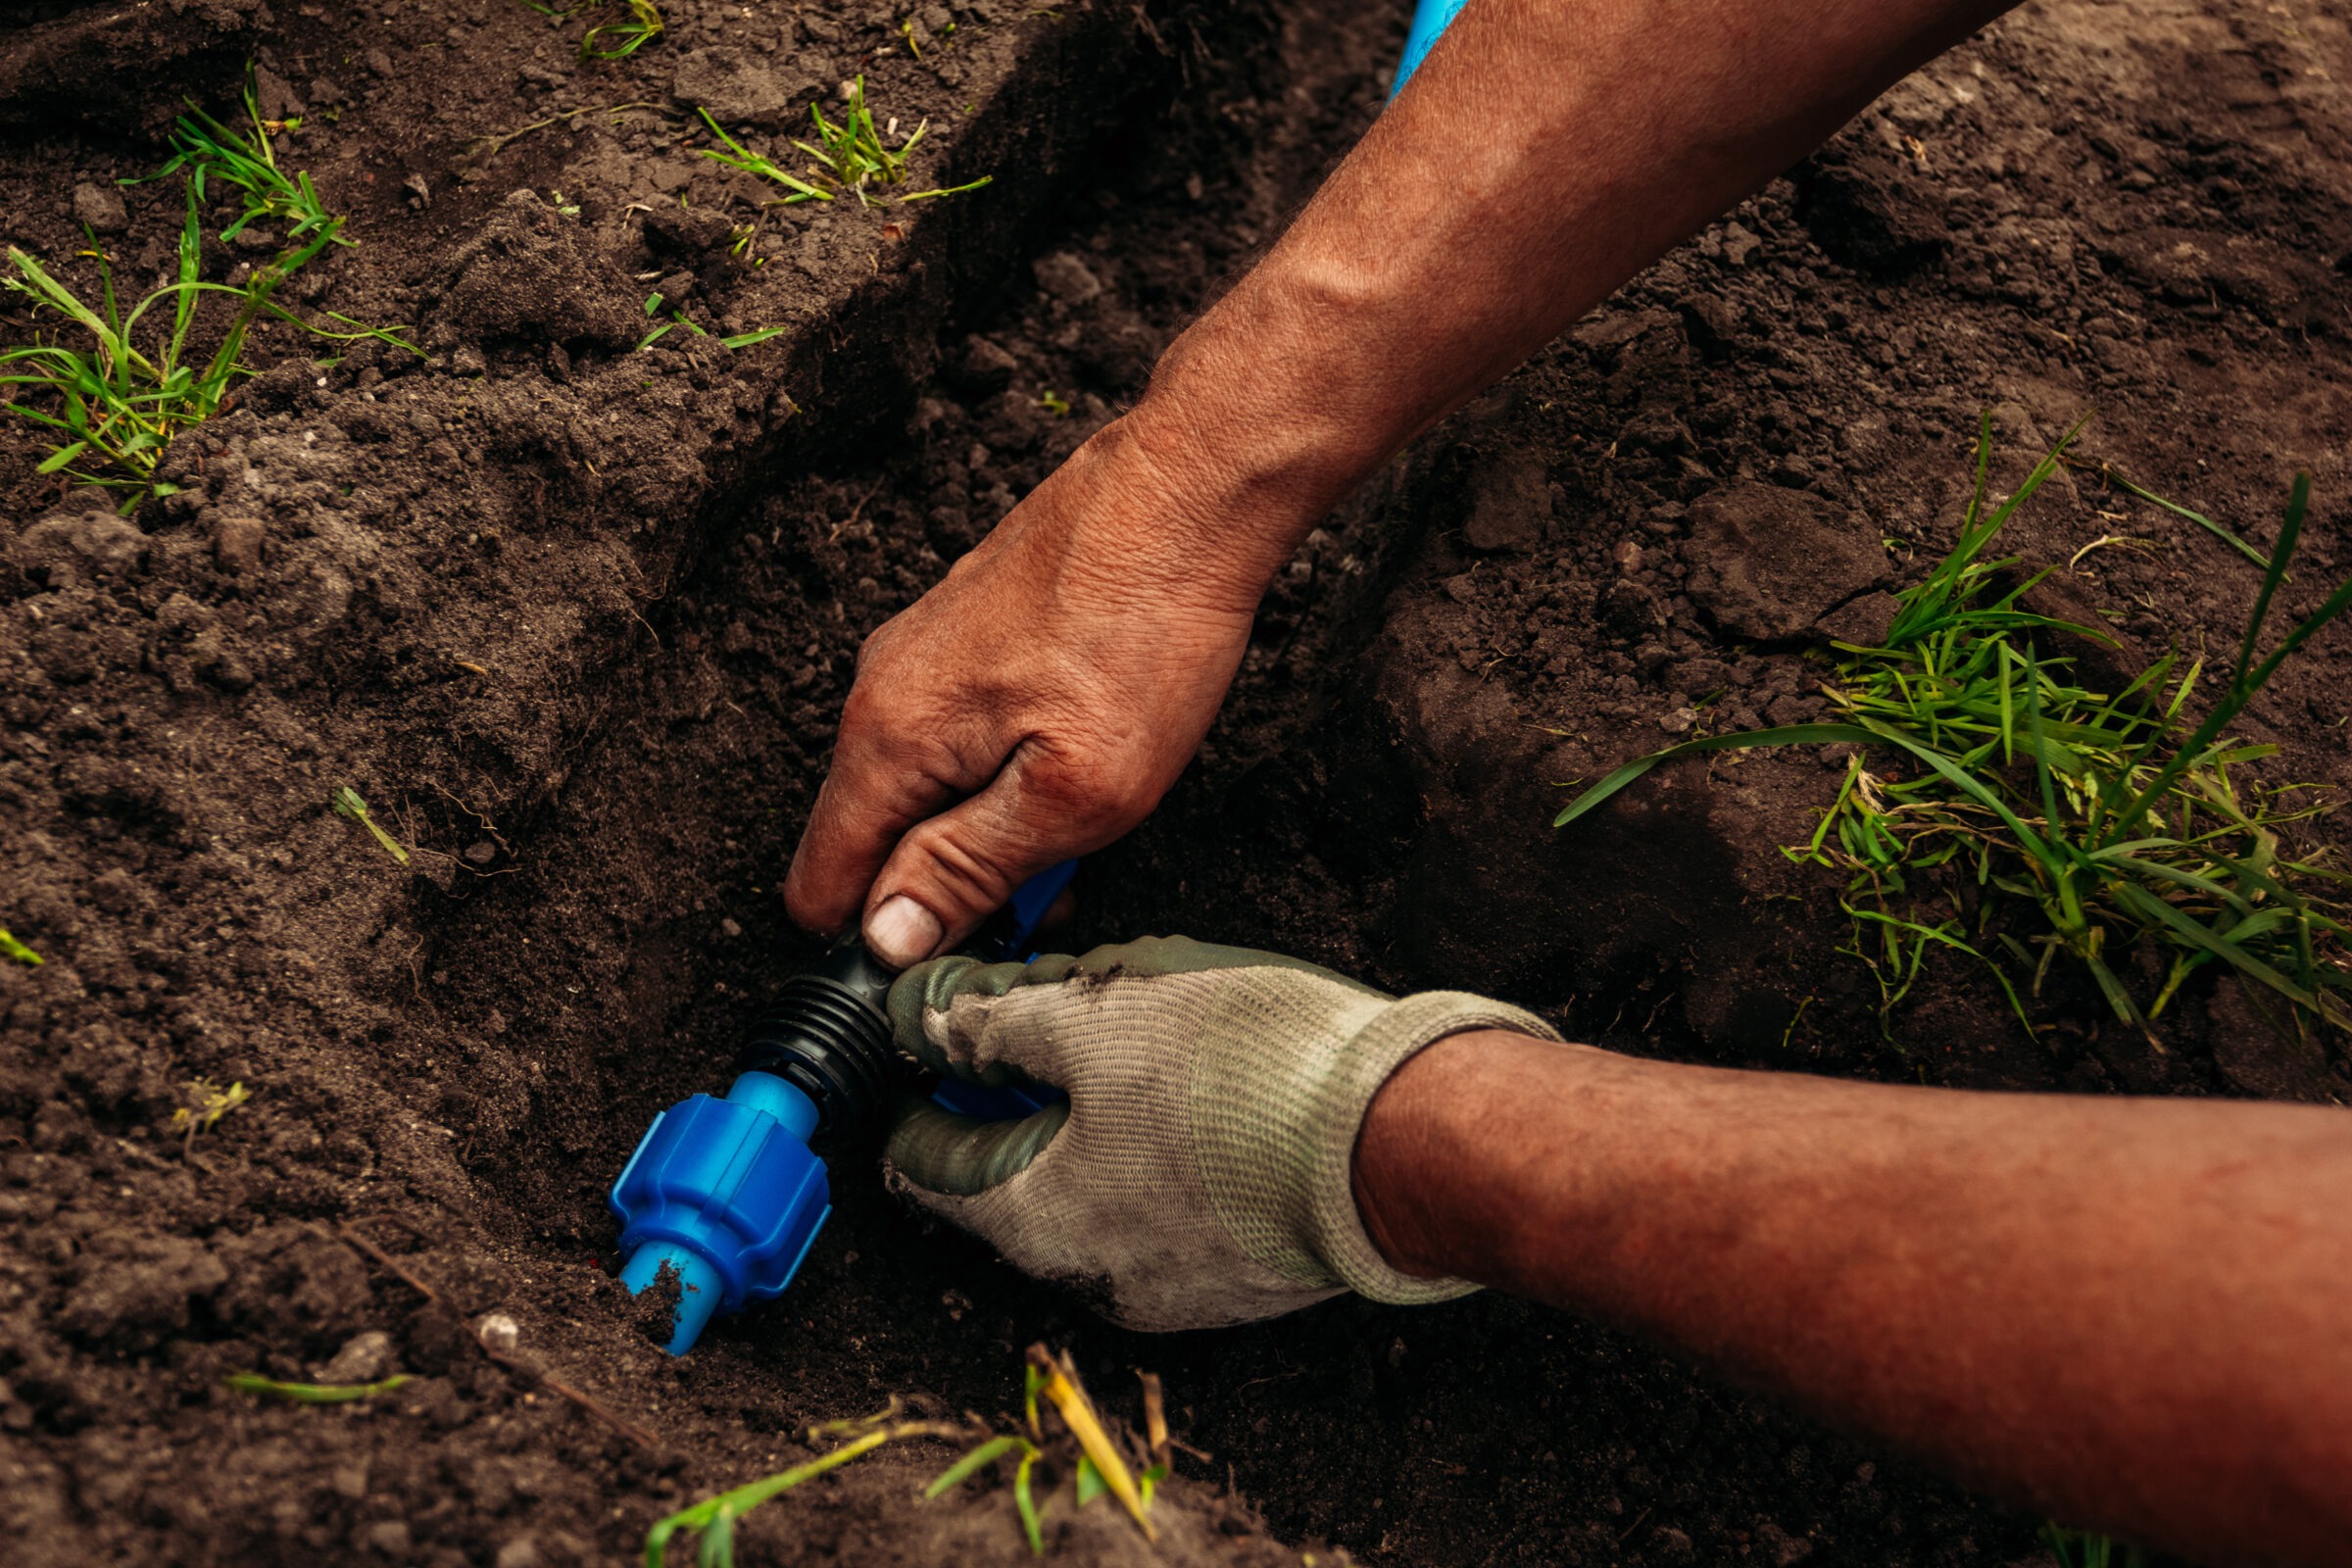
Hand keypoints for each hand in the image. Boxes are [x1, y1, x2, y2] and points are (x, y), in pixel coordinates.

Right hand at [783, 415, 1266, 966]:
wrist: (1189, 489)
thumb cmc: (1142, 634)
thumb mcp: (1071, 794)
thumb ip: (968, 869)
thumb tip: (887, 940)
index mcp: (887, 741)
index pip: (821, 885)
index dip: (882, 941)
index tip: (962, 954)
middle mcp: (881, 692)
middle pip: (877, 841)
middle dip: (954, 884)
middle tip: (1058, 890)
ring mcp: (921, 654)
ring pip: (927, 787)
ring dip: (993, 826)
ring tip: (1087, 819)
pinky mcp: (968, 630)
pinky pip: (961, 734)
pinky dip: (1010, 767)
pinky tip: (1085, 754)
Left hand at [879, 936, 1561, 1330]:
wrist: (1405, 1144)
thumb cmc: (1246, 1079)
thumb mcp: (1094, 1015)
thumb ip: (991, 1018)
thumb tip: (920, 1013)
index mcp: (1031, 1220)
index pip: (921, 1164)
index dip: (914, 1086)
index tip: (924, 1032)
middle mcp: (1089, 1275)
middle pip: (1009, 1172)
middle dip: (1013, 1088)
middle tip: (1037, 1006)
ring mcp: (1172, 1283)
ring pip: (1094, 1182)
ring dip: (1091, 1111)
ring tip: (1134, 1027)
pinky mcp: (1241, 1268)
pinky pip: (1168, 1198)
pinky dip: (1158, 1142)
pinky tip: (1200, 1078)